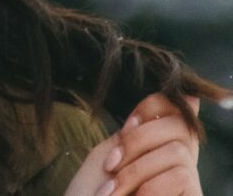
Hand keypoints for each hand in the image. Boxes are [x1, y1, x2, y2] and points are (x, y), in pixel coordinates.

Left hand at [63, 93, 200, 195]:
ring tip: (112, 192)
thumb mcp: (113, 154)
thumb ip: (140, 129)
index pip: (179, 109)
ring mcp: (188, 186)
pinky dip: (148, 187)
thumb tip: (191, 96)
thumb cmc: (91, 194)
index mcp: (161, 149)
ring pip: (177, 152)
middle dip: (137, 142)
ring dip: (135, 170)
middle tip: (110, 166)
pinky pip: (181, 176)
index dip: (154, 107)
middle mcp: (181, 166)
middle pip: (180, 127)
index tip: (126, 124)